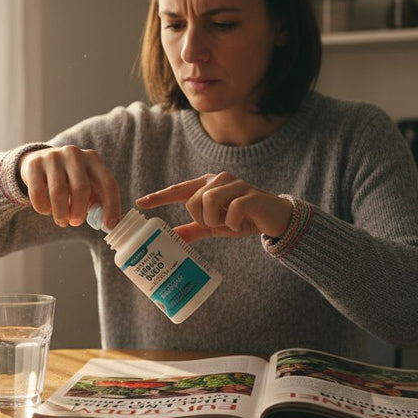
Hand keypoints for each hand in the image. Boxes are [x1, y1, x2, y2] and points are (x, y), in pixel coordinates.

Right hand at [18, 146, 120, 228]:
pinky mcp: (34, 164)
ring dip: (61, 213)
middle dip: (79, 211)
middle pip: (81, 188)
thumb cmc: (68, 179)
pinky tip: (47, 210)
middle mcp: (74, 154)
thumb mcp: (87, 184)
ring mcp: (53, 157)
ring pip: (59, 192)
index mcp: (93, 159)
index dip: (111, 206)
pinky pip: (38, 193)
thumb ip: (98, 201)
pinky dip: (43, 208)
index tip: (109, 226)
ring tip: (62, 221)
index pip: (108, 183)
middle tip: (76, 222)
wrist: (38, 162)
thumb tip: (111, 224)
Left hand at [135, 173, 291, 243]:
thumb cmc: (244, 219)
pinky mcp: (250, 194)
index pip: (179, 190)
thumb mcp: (216, 226)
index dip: (159, 196)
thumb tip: (172, 237)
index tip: (141, 203)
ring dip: (216, 219)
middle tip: (218, 223)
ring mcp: (235, 184)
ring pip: (208, 202)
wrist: (276, 218)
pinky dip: (233, 222)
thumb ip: (194, 229)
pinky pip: (232, 210)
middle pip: (193, 201)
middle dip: (202, 219)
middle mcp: (219, 179)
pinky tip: (241, 224)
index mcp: (208, 185)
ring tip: (228, 223)